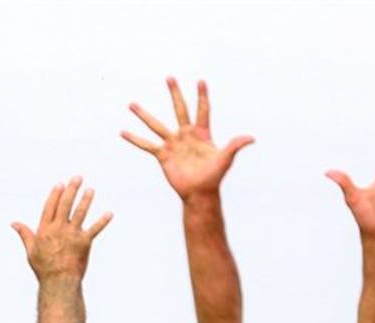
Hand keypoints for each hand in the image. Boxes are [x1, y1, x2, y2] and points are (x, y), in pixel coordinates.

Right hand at [13, 177, 112, 281]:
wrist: (58, 281)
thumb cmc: (44, 268)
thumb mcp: (30, 250)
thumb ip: (24, 234)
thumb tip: (14, 223)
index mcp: (45, 229)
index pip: (50, 207)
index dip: (56, 194)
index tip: (60, 184)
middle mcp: (59, 229)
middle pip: (65, 205)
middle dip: (72, 190)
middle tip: (78, 178)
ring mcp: (72, 235)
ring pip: (80, 213)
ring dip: (86, 200)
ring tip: (91, 190)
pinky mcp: (84, 242)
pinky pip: (95, 229)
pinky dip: (103, 221)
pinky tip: (109, 213)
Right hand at [122, 77, 254, 200]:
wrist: (199, 193)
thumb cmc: (213, 177)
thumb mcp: (225, 159)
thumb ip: (235, 146)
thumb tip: (251, 138)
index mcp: (202, 133)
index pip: (203, 110)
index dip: (202, 96)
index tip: (200, 80)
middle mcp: (186, 135)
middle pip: (179, 109)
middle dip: (175, 93)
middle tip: (169, 77)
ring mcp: (173, 144)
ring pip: (156, 125)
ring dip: (144, 114)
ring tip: (132, 104)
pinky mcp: (163, 155)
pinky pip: (146, 145)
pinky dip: (135, 139)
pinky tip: (123, 132)